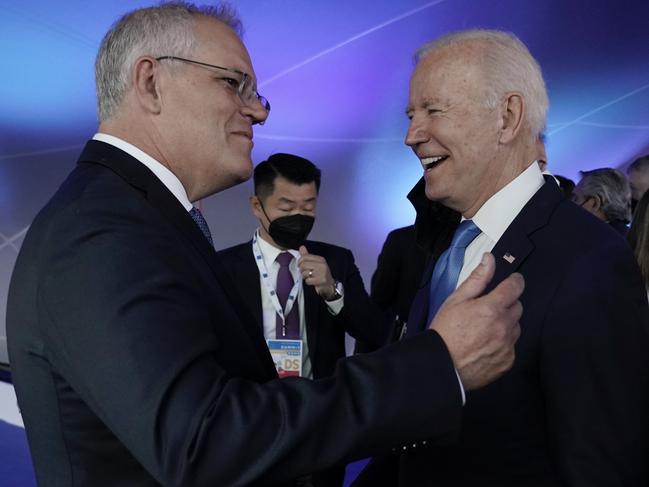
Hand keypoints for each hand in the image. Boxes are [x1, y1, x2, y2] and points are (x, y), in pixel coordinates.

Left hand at [298, 246, 335, 298]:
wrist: (329, 285)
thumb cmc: (321, 274)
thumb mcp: (315, 263)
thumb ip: (307, 256)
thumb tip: (301, 247)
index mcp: (320, 259)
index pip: (305, 257)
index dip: (299, 262)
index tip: (300, 265)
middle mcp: (322, 265)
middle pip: (303, 265)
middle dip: (301, 270)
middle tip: (305, 272)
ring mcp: (322, 273)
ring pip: (305, 273)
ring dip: (305, 277)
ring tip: (310, 277)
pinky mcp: (321, 280)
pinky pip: (308, 280)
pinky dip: (308, 282)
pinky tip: (312, 281)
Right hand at [430, 252, 522, 390]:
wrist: (441, 366)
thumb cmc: (445, 331)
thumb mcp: (456, 300)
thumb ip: (477, 278)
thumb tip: (490, 259)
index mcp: (491, 308)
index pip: (515, 287)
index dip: (515, 281)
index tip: (513, 281)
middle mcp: (504, 327)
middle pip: (518, 307)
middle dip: (507, 305)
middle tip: (489, 310)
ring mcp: (507, 346)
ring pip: (516, 327)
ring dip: (506, 324)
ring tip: (484, 330)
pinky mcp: (508, 362)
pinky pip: (512, 346)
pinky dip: (503, 343)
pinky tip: (485, 345)